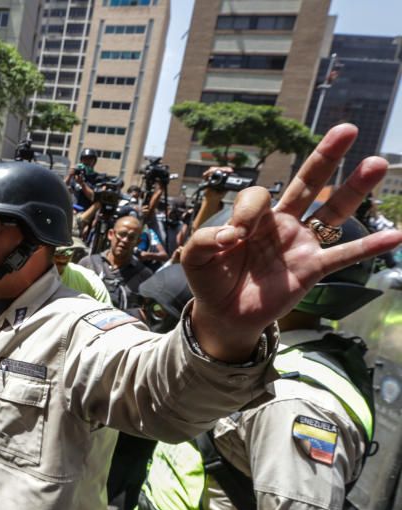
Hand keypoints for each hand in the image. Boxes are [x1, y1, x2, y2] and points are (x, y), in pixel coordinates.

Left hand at [182, 123, 401, 361]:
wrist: (224, 314)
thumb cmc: (211, 280)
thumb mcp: (194, 257)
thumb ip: (203, 239)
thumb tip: (230, 235)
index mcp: (252, 217)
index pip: (257, 197)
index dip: (245, 214)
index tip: (233, 239)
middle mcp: (281, 224)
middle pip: (307, 184)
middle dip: (325, 157)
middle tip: (347, 129)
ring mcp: (300, 244)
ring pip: (332, 211)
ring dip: (354, 189)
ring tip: (376, 162)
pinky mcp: (311, 269)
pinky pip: (343, 256)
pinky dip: (368, 247)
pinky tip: (395, 236)